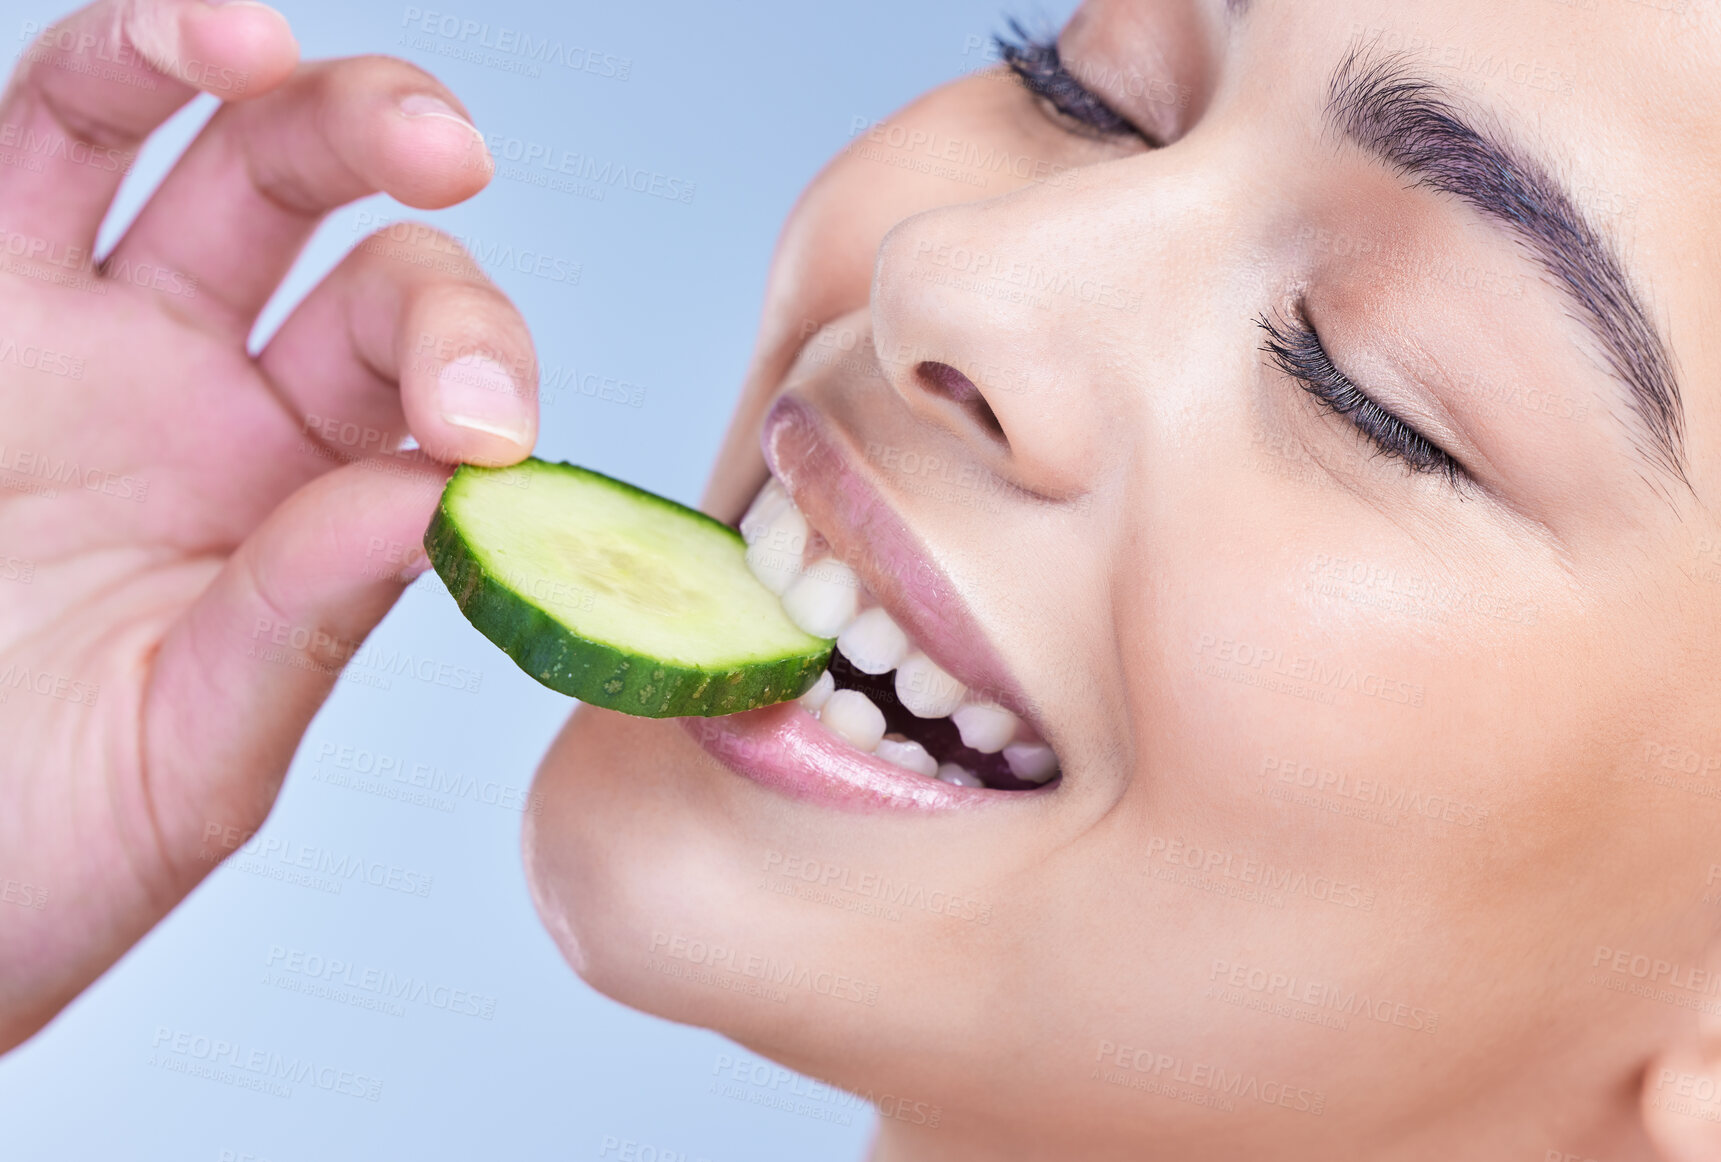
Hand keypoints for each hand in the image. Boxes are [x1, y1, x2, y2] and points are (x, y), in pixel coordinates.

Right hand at [0, 0, 538, 1048]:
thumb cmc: (34, 852)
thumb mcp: (191, 755)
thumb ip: (307, 619)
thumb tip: (445, 489)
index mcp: (302, 495)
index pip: (423, 367)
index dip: (473, 363)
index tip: (489, 428)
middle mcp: (203, 393)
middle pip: (326, 217)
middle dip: (386, 153)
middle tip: (448, 157)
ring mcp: (71, 342)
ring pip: (171, 141)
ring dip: (227, 66)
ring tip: (252, 39)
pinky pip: (24, 154)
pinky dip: (96, 81)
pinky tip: (164, 51)